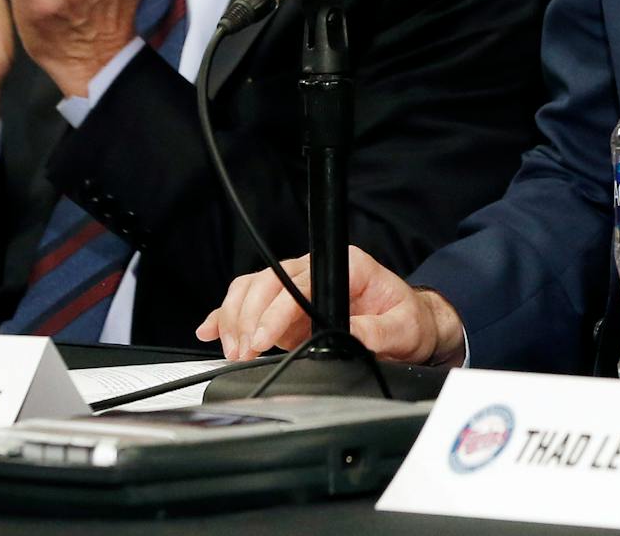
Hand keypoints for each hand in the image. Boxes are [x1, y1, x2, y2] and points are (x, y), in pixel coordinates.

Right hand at [196, 245, 465, 365]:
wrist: (409, 325)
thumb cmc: (407, 321)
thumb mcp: (402, 329)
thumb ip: (376, 331)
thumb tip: (349, 334)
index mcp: (348, 266)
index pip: (301, 283)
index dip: (276, 311)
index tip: (262, 340)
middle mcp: (318, 270)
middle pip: (267, 282)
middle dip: (249, 319)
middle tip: (244, 353)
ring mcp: (298, 286)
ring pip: (251, 290)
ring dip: (234, 320)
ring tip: (235, 352)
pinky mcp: (286, 306)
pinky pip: (248, 303)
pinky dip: (226, 316)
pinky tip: (210, 331)